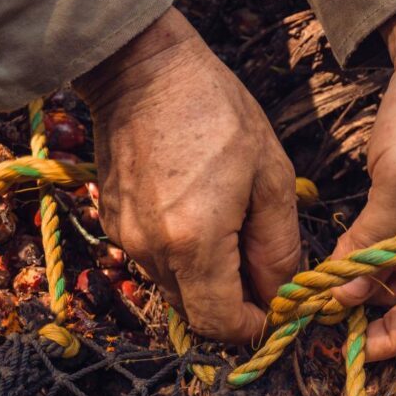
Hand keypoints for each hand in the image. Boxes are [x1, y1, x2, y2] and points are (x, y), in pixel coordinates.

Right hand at [74, 8, 299, 342]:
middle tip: (262, 268)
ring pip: (178, 291)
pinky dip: (187, 260)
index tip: (275, 306)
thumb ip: (279, 246)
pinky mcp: (116, 225)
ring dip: (212, 282)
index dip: (253, 326)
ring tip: (236, 234)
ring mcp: (127, 240)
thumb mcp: (271, 177)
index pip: (220, 324)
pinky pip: (159, 264)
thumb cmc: (218, 113)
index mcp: (194, 242)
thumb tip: (279, 294)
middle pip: (198, 313)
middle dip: (235, 305)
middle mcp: (153, 252)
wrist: (143, 69)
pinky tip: (205, 220)